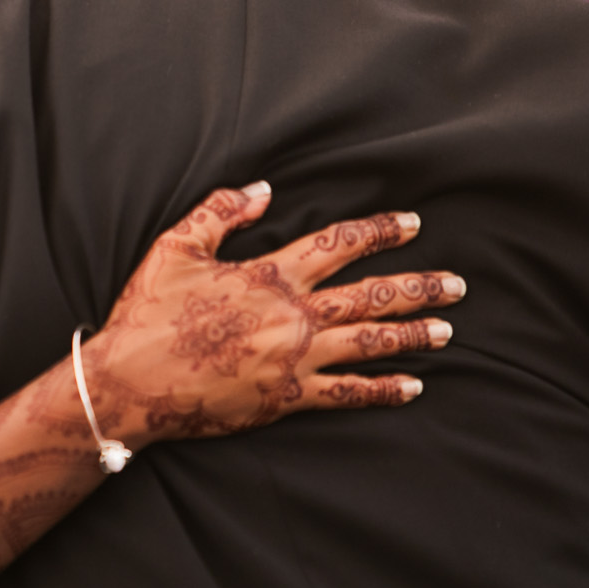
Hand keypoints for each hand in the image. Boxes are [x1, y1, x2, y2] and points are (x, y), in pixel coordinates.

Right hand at [81, 182, 460, 448]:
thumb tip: (262, 189)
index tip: (411, 224)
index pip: (338, 244)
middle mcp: (291, 315)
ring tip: (447, 329)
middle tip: (457, 286)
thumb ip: (220, 212)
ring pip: (369, 343)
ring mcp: (293, 359)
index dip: (379, 232)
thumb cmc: (148, 313)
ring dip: (412, 334)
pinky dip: (382, 390)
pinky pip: (346, 393)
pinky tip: (412, 387)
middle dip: (419, 286)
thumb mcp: (175, 247)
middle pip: (370, 295)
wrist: (130, 381)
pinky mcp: (285, 398)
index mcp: (269, 274)